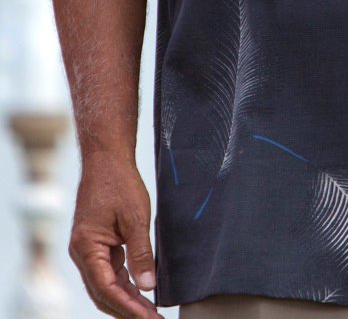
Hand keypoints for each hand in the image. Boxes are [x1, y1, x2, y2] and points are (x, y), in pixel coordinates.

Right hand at [69, 153, 159, 318]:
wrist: (107, 160)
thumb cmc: (120, 184)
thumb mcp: (136, 218)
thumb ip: (141, 253)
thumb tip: (148, 286)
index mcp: (86, 248)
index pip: (107, 288)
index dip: (129, 307)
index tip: (149, 318)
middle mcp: (82, 254)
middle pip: (103, 293)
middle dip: (127, 310)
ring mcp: (88, 250)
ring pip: (106, 285)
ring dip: (126, 300)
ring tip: (150, 312)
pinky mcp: (97, 245)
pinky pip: (109, 272)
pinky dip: (124, 284)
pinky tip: (141, 292)